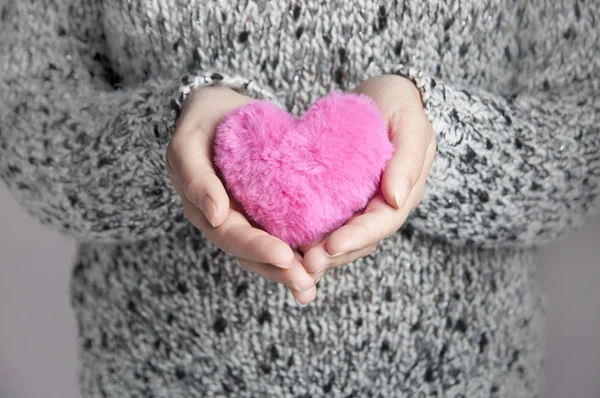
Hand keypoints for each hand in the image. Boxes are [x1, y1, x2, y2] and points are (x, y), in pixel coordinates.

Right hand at [166, 86, 317, 304]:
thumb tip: (215, 215)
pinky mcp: (269, 209)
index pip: (231, 236)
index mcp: (204, 210)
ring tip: (313, 285)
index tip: (285, 256)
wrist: (220, 108)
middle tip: (307, 283)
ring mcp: (248, 217)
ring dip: (291, 270)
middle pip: (252, 253)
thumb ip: (196, 178)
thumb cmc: (201, 122)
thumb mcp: (187, 143)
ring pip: (269, 250)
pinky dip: (303, 247)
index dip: (257, 249)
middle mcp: (227, 220)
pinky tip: (325, 259)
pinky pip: (286, 232)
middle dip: (279, 270)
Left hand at [301, 75, 436, 276]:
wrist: (383, 93)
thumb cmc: (399, 103)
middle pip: (360, 239)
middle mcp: (383, 204)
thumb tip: (398, 198)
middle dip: (333, 255)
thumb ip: (409, 158)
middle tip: (303, 267)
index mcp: (404, 192)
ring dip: (320, 252)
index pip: (382, 223)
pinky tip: (286, 241)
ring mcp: (362, 203)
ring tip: (292, 264)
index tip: (330, 247)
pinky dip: (310, 234)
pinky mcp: (342, 197)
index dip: (357, 237)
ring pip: (342, 236)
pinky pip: (327, 221)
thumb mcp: (411, 122)